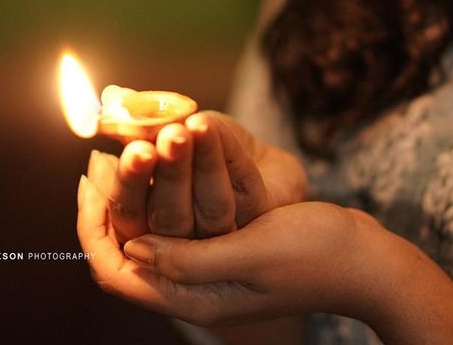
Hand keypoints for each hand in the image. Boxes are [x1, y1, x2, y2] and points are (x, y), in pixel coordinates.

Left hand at [77, 174, 382, 328]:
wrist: (364, 258)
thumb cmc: (314, 254)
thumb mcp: (250, 253)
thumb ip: (189, 259)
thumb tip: (131, 247)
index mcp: (195, 300)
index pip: (115, 272)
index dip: (92, 228)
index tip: (88, 180)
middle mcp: (196, 291)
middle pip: (127, 252)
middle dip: (111, 204)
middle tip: (104, 157)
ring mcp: (213, 273)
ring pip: (153, 232)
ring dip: (140, 192)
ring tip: (132, 151)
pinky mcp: (229, 253)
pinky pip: (181, 224)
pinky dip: (168, 193)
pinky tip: (170, 164)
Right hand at [86, 111, 307, 243]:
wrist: (263, 162)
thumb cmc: (208, 149)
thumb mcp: (171, 132)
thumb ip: (142, 129)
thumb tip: (111, 111)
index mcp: (151, 226)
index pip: (125, 216)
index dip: (121, 186)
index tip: (112, 154)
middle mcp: (187, 241)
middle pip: (164, 219)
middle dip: (158, 176)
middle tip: (154, 143)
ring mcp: (228, 235)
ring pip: (208, 208)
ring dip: (196, 164)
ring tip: (187, 128)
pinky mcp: (262, 217)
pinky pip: (242, 187)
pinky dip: (224, 154)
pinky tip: (210, 126)